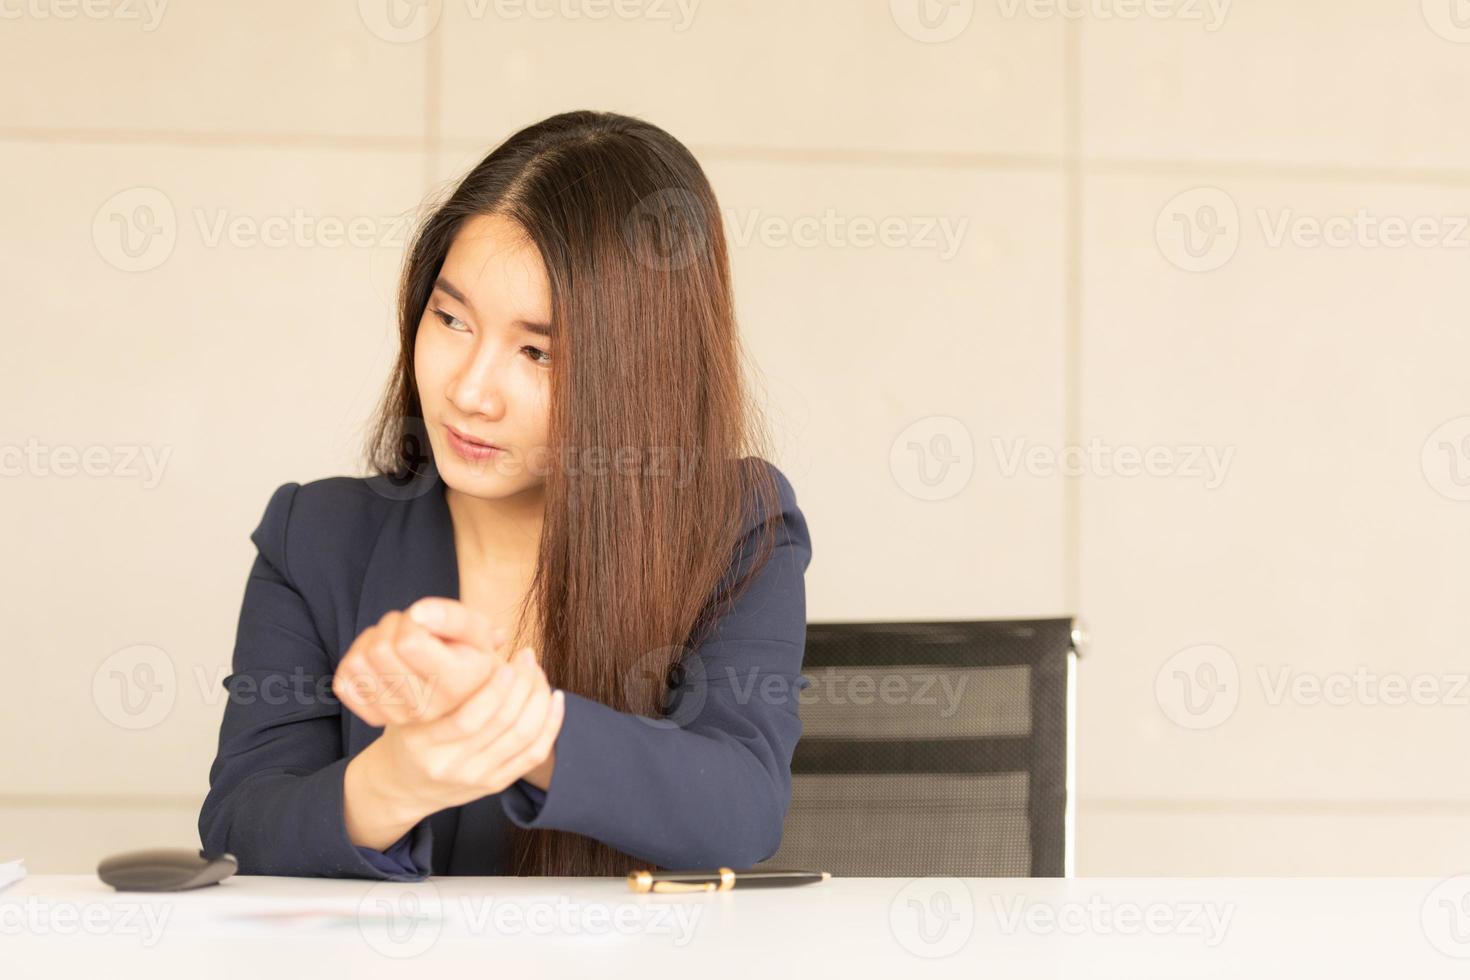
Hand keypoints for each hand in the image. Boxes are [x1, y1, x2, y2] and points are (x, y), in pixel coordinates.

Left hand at [333, 603, 509, 726]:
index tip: (427, 621)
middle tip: (412, 627)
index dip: (412, 619)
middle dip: (393, 624)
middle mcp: (427, 709)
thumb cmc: (467, 651)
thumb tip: (417, 613)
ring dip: (375, 637)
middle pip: (381, 650)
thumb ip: (454, 617)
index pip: (409, 642)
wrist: (460, 690)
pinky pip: (344, 679)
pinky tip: (379, 657)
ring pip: (358, 661)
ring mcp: (397, 717)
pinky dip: (356, 657)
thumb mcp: (476, 630)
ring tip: (398, 640)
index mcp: (456, 686)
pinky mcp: (374, 717)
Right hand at [376, 645, 565, 810]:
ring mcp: (475, 777)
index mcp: (423, 740)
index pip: (469, 716)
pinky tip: (555, 699)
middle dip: (523, 684)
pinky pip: (534, 754)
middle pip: (502, 723)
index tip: (508, 660)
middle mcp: (449, 764)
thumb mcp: (414, 702)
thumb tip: (498, 634)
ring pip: (522, 736)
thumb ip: (447, 671)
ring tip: (538, 674)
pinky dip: (551, 724)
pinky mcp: (494, 784)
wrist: (402, 785)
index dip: (497, 687)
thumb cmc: (410, 731)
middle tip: (527, 659)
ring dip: (539, 699)